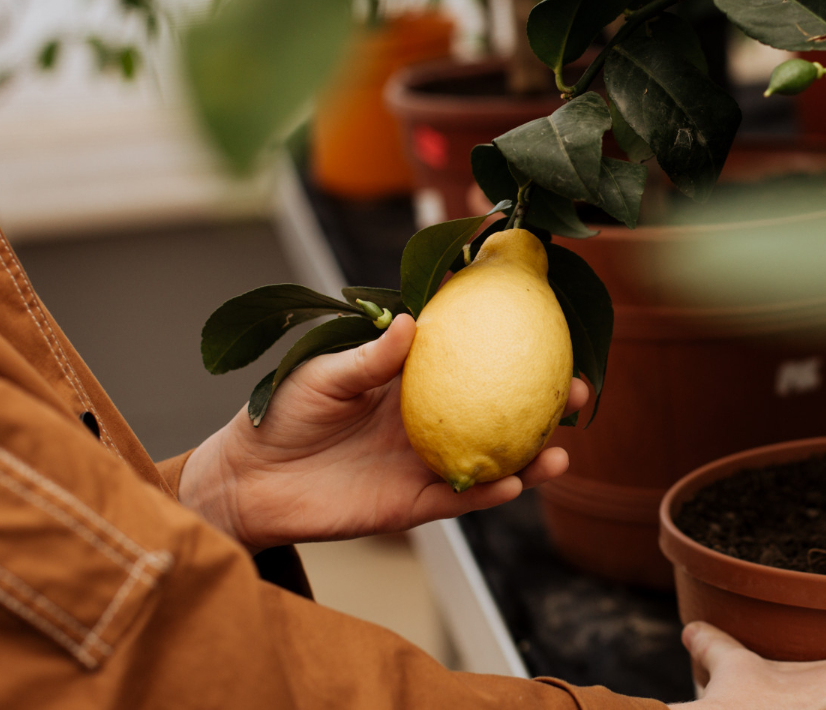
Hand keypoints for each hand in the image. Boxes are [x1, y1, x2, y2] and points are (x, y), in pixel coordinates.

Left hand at [179, 314, 589, 551]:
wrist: (247, 481)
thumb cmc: (280, 413)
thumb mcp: (323, 373)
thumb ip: (371, 357)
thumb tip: (413, 322)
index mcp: (414, 378)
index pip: (473, 355)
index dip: (513, 343)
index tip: (551, 326)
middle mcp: (431, 418)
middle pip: (501, 409)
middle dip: (544, 403)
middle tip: (578, 391)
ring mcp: (426, 461)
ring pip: (494, 459)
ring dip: (531, 459)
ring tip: (561, 453)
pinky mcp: (412, 503)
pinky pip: (461, 499)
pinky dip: (490, 494)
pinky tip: (515, 485)